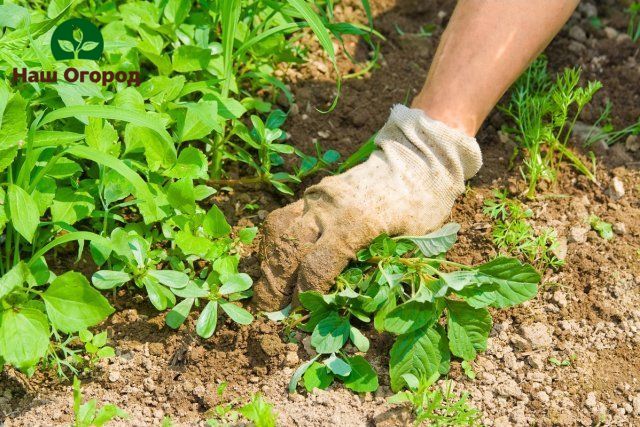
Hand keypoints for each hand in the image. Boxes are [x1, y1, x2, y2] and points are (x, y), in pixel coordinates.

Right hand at [253, 105, 481, 310]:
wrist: (417, 158)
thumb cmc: (422, 205)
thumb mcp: (413, 242)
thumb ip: (381, 268)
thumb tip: (349, 303)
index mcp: (356, 224)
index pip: (316, 267)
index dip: (305, 295)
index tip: (301, 313)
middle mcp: (329, 208)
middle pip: (288, 250)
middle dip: (275, 284)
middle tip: (273, 309)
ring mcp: (318, 197)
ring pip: (278, 231)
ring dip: (269, 261)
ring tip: (270, 286)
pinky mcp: (314, 192)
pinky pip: (284, 217)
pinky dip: (276, 242)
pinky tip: (279, 259)